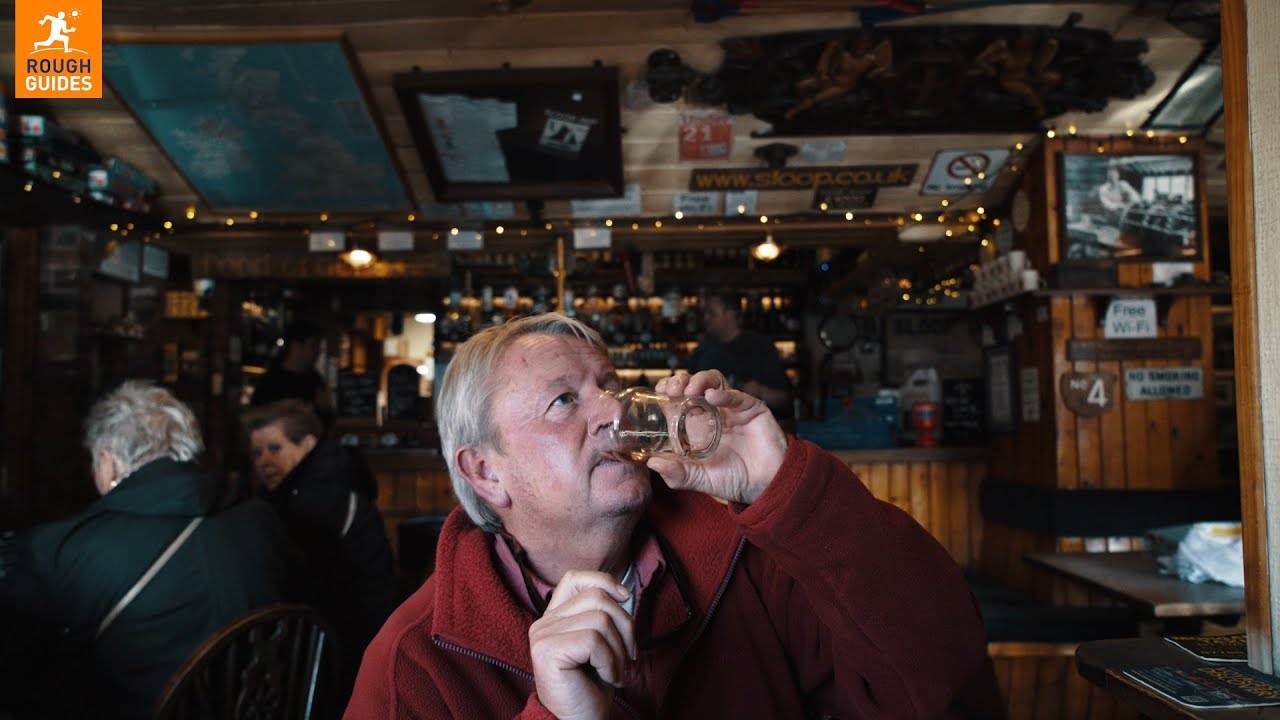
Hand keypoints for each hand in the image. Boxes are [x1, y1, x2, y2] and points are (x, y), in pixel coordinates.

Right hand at [528, 571, 635, 719]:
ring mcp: (543, 635)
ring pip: (599, 619)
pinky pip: (593, 641)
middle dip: (624, 625)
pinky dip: (610, 661)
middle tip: (628, 656)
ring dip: (619, 649)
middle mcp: (544, 623)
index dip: (604, 581)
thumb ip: (604, 616)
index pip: (575, 578)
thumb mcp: (602, 644)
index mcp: (555, 618)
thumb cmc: (592, 686)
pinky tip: (608, 678)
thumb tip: (624, 592)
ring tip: (615, 671)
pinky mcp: (547, 651)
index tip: (625, 598)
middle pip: (597, 597)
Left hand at [648, 371, 786, 504]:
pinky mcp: (751, 410)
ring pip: (714, 381)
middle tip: (672, 389)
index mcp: (697, 425)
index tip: (659, 392)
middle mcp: (712, 413)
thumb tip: (652, 462)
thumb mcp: (699, 480)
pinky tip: (712, 397)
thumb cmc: (734, 481)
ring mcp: (731, 409)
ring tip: (690, 389)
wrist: (766, 487)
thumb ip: (678, 474)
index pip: (678, 398)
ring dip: (699, 380)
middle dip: (680, 380)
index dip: (668, 389)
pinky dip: (724, 393)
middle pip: (693, 384)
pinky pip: (737, 396)